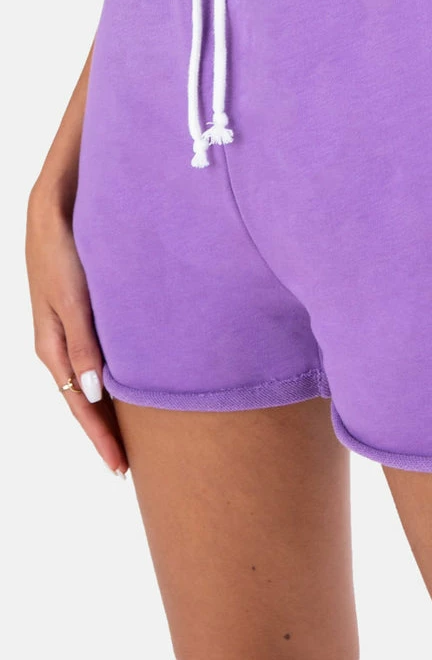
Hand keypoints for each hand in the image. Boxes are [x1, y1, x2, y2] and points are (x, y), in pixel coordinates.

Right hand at [26, 187, 127, 475]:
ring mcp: (70, 331)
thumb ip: (83, 343)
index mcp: (52, 348)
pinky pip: (96, 360)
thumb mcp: (72, 298)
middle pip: (83, 402)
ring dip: (109, 410)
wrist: (56, 209)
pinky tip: (131, 386)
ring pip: (90, 383)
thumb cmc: (63, 251)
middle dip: (105, 433)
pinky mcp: (83, 315)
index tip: (120, 467)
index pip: (78, 407)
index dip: (100, 437)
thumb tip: (91, 394)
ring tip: (135, 436)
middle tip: (131, 465)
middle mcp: (60, 346)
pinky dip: (112, 381)